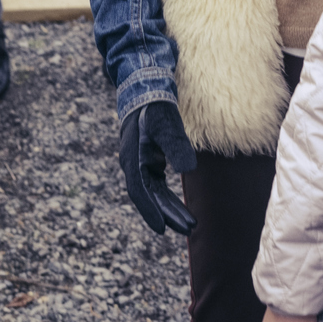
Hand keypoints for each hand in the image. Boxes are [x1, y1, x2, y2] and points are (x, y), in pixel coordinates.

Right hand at [118, 101, 196, 234]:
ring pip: (154, 193)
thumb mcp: (167, 124)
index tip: (162, 229)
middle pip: (149, 197)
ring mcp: (139, 164)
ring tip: (190, 224)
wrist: (145, 91)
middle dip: (168, 214)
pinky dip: (167, 198)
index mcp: (132, 158)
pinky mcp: (148, 162)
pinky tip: (179, 209)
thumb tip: (187, 170)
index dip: (150, 210)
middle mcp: (132, 165)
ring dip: (170, 209)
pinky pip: (156, 186)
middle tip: (189, 230)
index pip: (139, 190)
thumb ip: (176, 145)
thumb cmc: (155, 108)